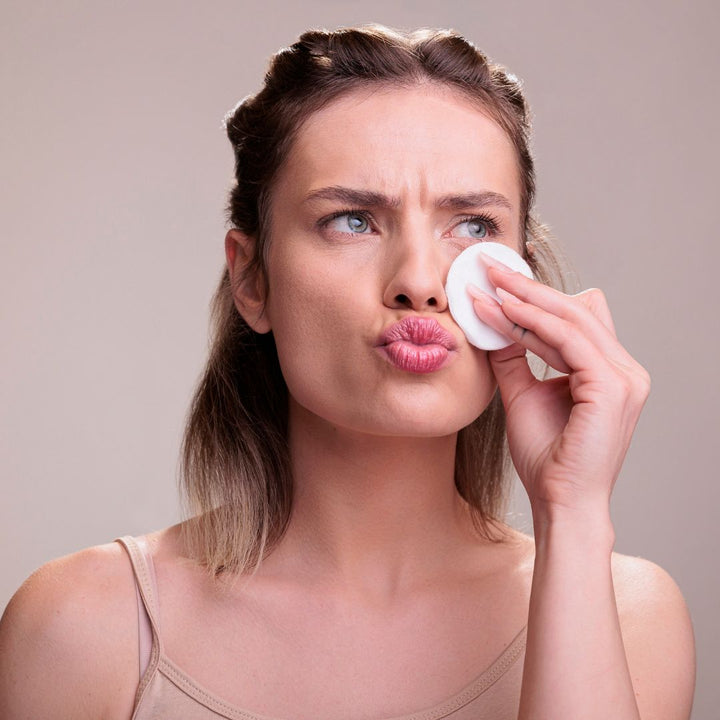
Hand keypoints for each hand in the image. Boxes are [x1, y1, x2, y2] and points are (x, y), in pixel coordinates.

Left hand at [470, 262, 650, 515]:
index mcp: (608, 372)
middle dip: (528, 287)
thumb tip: (493, 326)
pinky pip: (566, 340)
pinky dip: (530, 323)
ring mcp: (624, 378)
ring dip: (524, 299)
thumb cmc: (546, 458)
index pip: (574, 320)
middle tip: (488, 267)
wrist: (559, 502)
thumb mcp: (522, 396)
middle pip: (575, 310)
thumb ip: (514, 360)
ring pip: (570, 319)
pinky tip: (500, 311)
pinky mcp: (611, 388)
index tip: (496, 281)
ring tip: (487, 284)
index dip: (536, 297)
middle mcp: (624, 370)